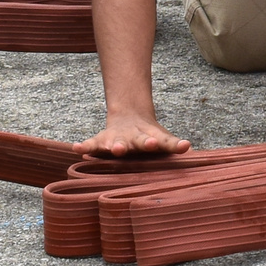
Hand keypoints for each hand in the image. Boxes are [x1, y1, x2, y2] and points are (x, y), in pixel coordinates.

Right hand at [75, 109, 189, 157]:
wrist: (129, 116)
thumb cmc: (148, 135)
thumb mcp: (162, 138)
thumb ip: (173, 144)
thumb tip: (188, 146)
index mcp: (147, 139)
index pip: (155, 141)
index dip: (158, 143)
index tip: (161, 143)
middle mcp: (130, 138)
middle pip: (133, 141)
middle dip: (133, 144)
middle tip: (133, 146)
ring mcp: (115, 139)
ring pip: (112, 143)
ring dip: (111, 146)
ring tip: (111, 148)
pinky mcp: (101, 141)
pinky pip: (91, 144)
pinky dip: (84, 146)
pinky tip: (76, 147)